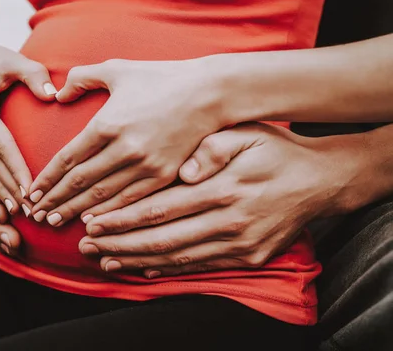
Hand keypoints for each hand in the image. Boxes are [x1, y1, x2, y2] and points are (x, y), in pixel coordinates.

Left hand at [29, 57, 226, 225]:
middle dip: (55, 200)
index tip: (31, 193)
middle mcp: (123, 148)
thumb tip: (57, 95)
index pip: (67, 159)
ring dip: (75, 211)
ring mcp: (145, 165)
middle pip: (79, 182)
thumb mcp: (117, 69)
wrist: (209, 92)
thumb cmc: (160, 77)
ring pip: (102, 196)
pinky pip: (129, 200)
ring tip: (55, 221)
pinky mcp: (164, 175)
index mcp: (107, 123)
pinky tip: (93, 221)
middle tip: (35, 215)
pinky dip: (108, 212)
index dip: (46, 179)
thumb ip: (82, 78)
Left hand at [77, 123, 362, 276]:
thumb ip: (212, 149)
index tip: (92, 222)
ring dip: (137, 260)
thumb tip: (183, 170)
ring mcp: (240, 244)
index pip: (159, 208)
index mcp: (222, 188)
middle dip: (119, 243)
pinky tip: (143, 269)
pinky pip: (200, 268)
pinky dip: (169, 270)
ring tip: (104, 260)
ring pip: (177, 258)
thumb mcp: (248, 135)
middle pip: (161, 238)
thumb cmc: (277, 151)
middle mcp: (228, 220)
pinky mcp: (248, 257)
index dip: (122, 218)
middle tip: (86, 246)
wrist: (321, 180)